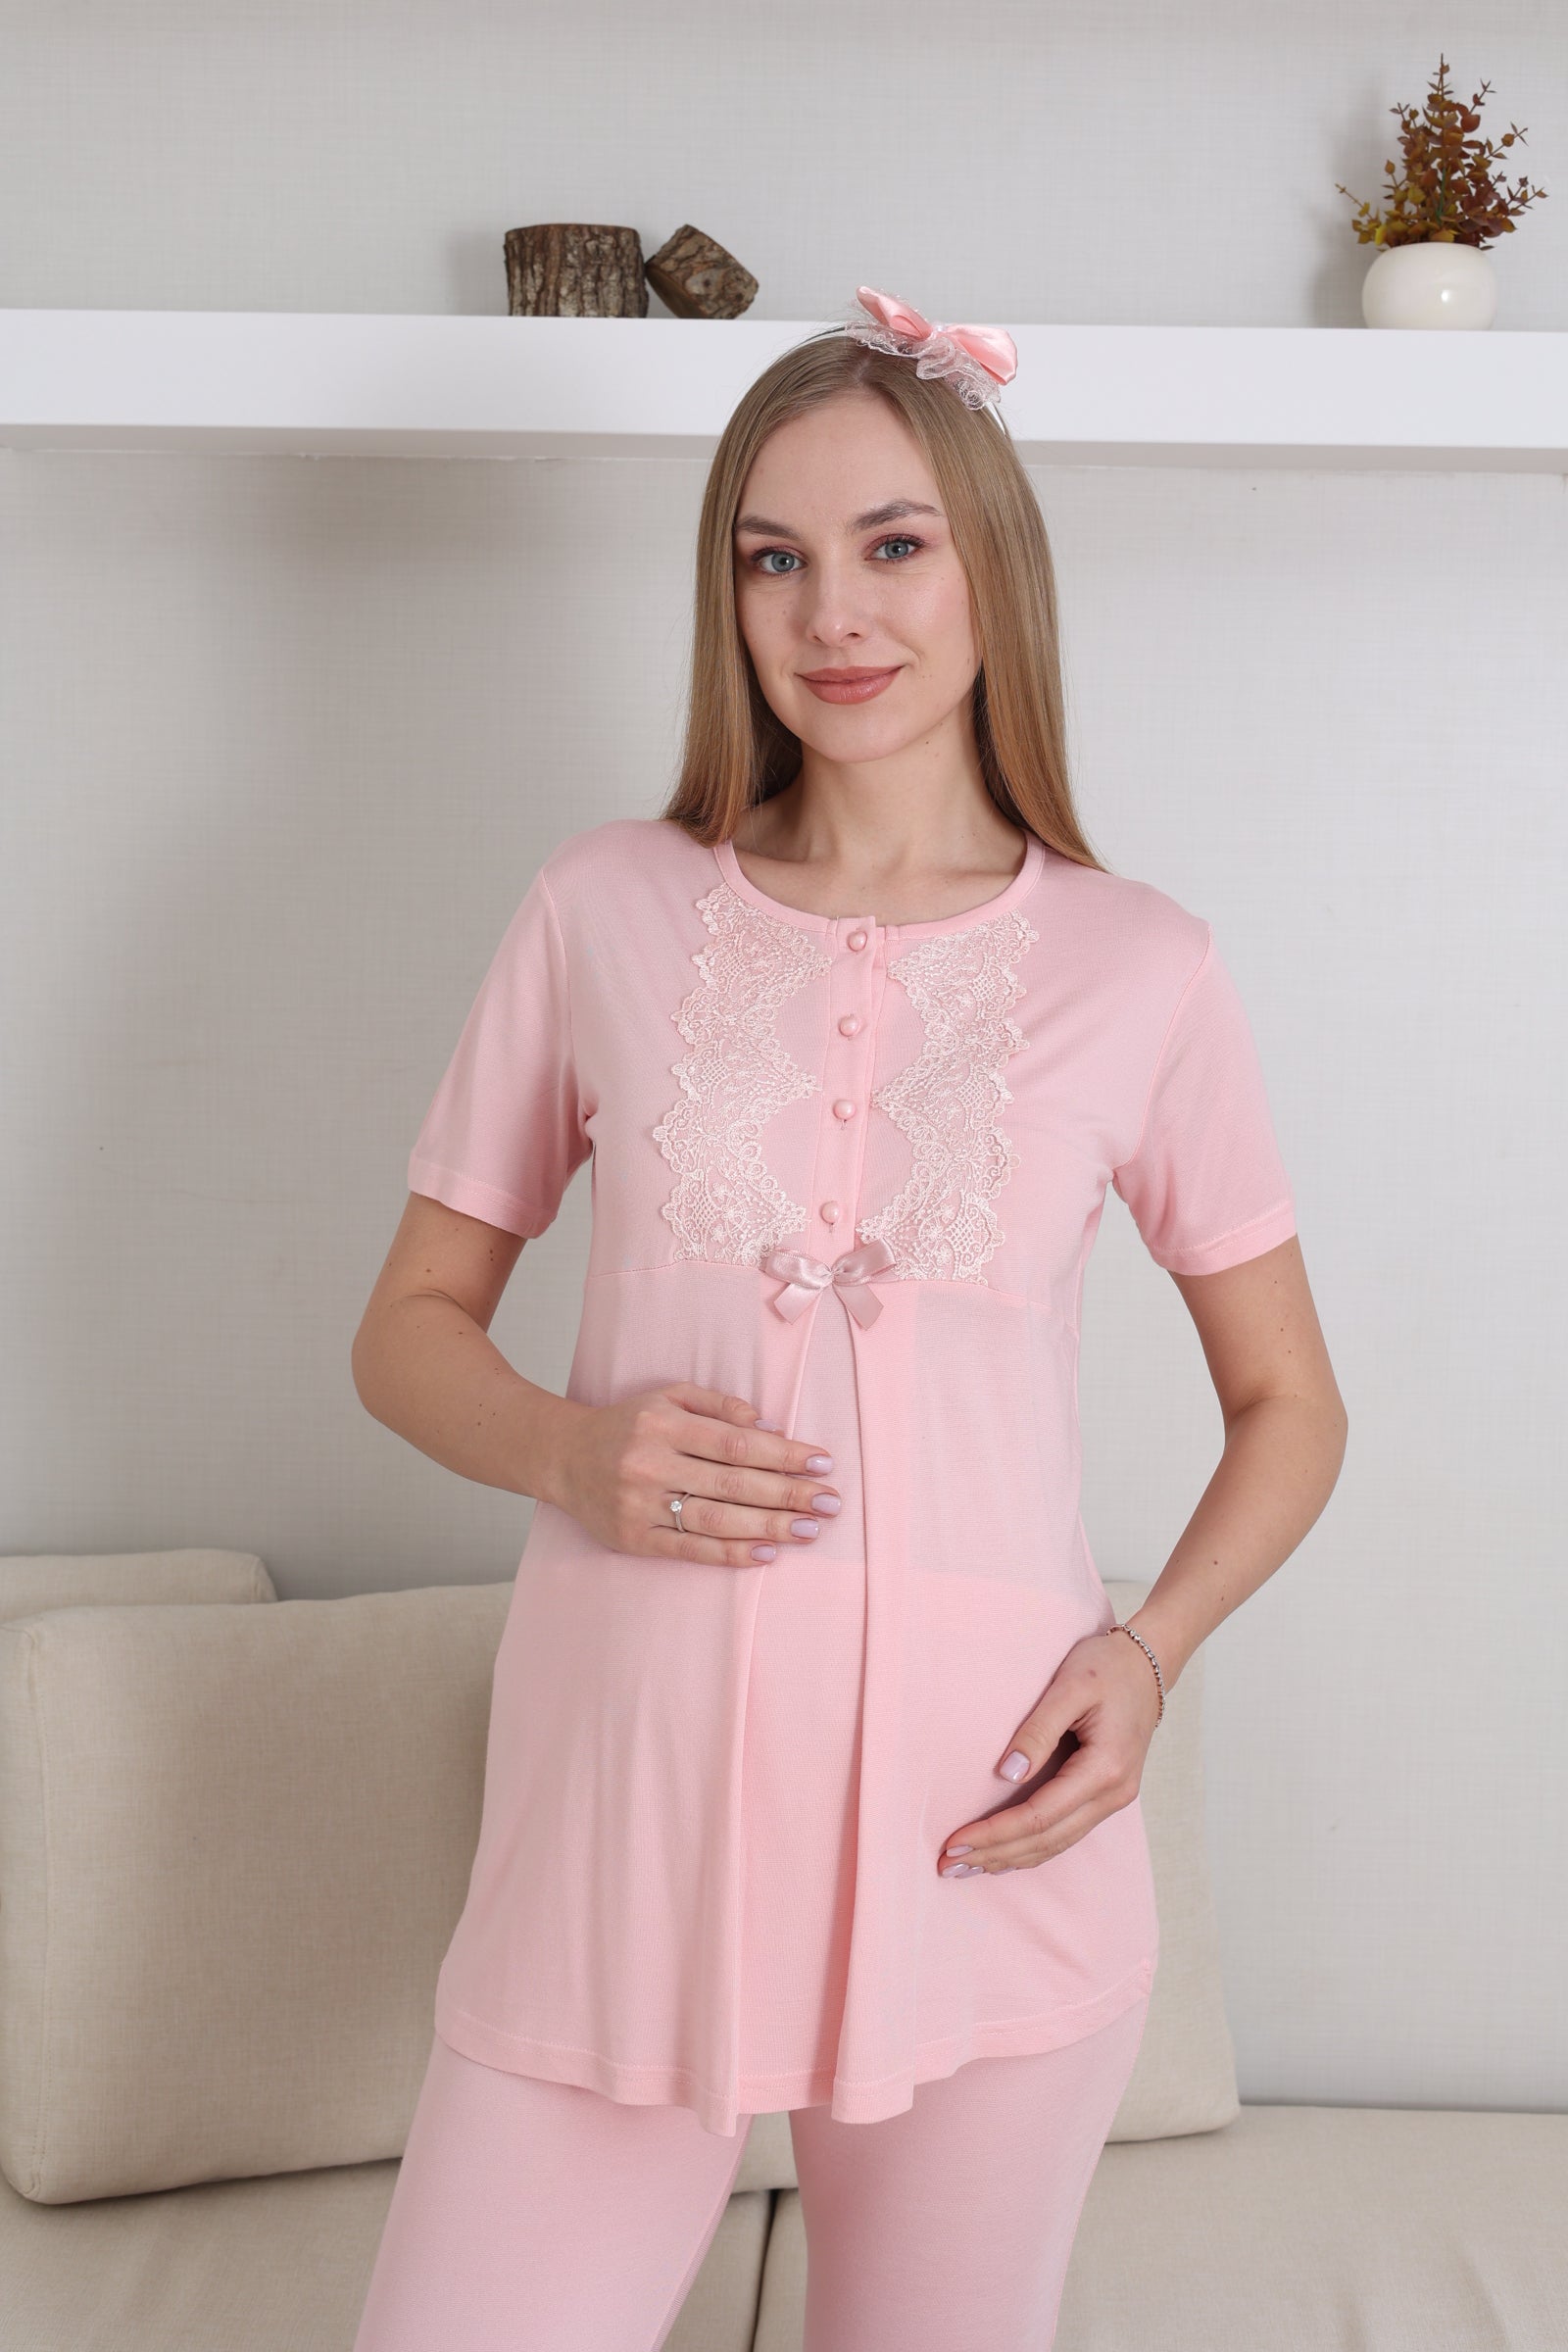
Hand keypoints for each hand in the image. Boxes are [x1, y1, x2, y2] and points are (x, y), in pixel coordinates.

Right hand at [551, 1382, 841, 1567]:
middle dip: (788, 1494)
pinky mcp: (633, 1538)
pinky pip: (690, 1549)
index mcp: (664, 1423)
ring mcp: (640, 1504)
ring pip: (716, 1519)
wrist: (562, 1456)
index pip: (737, 1443)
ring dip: (770, 1526)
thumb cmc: (627, 1424)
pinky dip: (730, 1553)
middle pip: (734, 1483)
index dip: (783, 1454)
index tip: (822, 1462)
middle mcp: (652, 1463)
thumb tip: (768, 1425)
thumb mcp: (667, 1395)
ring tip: (809, 1530)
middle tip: (830, 1502)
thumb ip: (718, 1404)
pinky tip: (766, 1553)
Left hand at [938, 1628, 1162, 1877]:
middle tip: (947, 1865)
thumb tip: (1007, 1773)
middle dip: (995, 1855)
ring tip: (965, 1868)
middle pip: (1046, 1840)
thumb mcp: (1070, 1686)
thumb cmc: (1106, 1667)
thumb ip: (1038, 1729)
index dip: (995, 1833)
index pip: (1040, 1816)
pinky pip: (1064, 1833)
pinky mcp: (1105, 1796)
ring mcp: (1113, 1800)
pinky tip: (1002, 1855)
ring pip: (1056, 1844)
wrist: (1147, 1665)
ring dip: (1009, 1859)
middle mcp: (1113, 1794)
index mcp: (1105, 1769)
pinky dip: (1030, 1848)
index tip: (954, 1842)